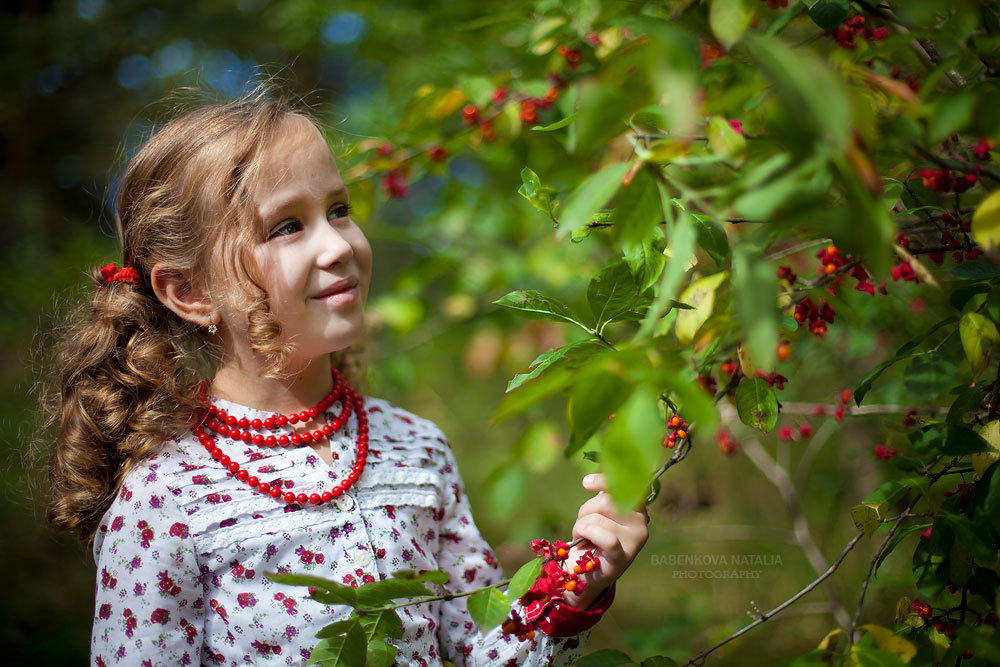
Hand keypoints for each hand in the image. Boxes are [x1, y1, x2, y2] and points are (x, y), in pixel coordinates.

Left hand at [560, 473, 649, 609]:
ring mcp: (634, 540)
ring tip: (582, 538)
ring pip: (598, 519)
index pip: (626, 485)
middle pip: (606, 501)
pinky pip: (606, 538)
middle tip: (581, 526)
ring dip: (581, 526)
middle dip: (586, 511)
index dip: (606, 481)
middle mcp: (641, 522)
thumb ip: (604, 496)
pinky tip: (581, 540)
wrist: (587, 572)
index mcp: (637, 507)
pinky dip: (588, 535)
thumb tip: (596, 480)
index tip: (586, 482)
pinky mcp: (623, 557)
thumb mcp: (600, 512)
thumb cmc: (593, 537)